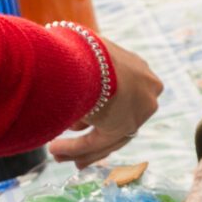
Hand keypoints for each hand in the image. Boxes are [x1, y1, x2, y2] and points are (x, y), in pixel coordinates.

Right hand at [49, 36, 163, 164]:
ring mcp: (139, 111)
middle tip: (72, 144)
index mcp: (139, 69)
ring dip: (80, 147)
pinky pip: (98, 141)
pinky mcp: (124, 126)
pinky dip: (76, 148)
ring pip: (108, 135)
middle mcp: (146, 92)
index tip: (84, 119)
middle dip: (93, 134)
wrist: (82, 54)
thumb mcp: (82, 54)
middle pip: (118, 119)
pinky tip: (55, 150)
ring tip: (57, 153)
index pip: (123, 96)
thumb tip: (61, 68)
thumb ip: (81, 69)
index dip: (102, 109)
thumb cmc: (76, 48)